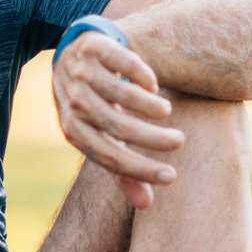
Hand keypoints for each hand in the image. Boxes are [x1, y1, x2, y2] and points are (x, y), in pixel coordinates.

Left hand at [52, 33, 184, 208]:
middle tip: (179, 141)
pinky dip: (143, 75)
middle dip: (152, 138)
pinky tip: (152, 84)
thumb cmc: (95, 103)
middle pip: (117, 125)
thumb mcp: (102, 134)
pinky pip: (124, 62)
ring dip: (149, 105)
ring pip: (121, 94)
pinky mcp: (93, 46)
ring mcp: (80, 71)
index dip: (140, 170)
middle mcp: (73, 100)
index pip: (107, 156)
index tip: (172, 177)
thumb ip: (123, 166)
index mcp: (73, 128)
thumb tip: (147, 204)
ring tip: (166, 111)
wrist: (74, 53)